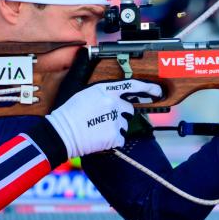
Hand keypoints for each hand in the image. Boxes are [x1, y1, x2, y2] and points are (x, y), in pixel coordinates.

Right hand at [46, 79, 162, 157]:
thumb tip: (104, 79)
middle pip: (128, 109)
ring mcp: (115, 119)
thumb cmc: (68, 113)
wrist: (61, 134)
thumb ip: (98, 87)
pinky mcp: (115, 136)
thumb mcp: (82, 91)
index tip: (158, 91)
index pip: (132, 86)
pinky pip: (120, 138)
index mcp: (105, 90)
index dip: (148, 88)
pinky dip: (112, 140)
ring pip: (124, 125)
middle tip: (101, 120)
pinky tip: (99, 138)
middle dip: (120, 115)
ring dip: (115, 128)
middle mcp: (113, 103)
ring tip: (97, 129)